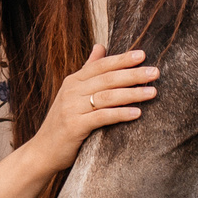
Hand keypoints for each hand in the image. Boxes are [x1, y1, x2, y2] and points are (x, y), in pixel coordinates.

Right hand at [25, 45, 156, 172]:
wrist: (43, 151)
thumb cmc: (63, 122)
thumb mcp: (73, 93)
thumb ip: (88, 70)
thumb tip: (100, 46)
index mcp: (73, 81)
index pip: (101, 66)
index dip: (122, 59)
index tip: (143, 55)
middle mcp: (71, 91)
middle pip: (107, 79)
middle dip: (133, 74)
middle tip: (155, 72)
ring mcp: (72, 108)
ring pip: (107, 96)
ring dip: (132, 93)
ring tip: (152, 92)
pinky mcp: (75, 126)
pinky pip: (102, 117)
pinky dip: (120, 114)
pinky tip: (137, 113)